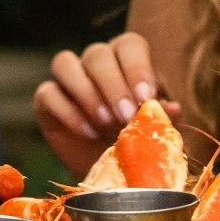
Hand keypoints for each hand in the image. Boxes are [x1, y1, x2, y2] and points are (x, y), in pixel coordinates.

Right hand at [33, 33, 179, 175]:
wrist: (111, 175)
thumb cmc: (138, 144)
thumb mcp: (155, 132)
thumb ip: (163, 117)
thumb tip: (173, 108)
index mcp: (126, 61)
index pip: (129, 45)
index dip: (137, 67)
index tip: (146, 98)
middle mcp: (95, 63)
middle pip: (97, 54)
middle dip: (113, 85)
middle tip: (125, 117)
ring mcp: (67, 80)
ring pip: (64, 63)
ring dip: (86, 92)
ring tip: (105, 123)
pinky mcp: (46, 101)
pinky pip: (47, 93)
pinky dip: (67, 112)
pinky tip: (88, 133)